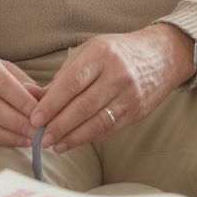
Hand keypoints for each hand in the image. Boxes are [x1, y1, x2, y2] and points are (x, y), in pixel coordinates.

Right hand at [0, 47, 43, 146]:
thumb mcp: (2, 65)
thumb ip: (23, 83)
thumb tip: (43, 102)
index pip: (2, 85)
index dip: (23, 102)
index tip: (41, 114)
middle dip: (19, 124)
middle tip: (39, 132)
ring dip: (11, 136)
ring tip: (31, 139)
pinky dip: (0, 141)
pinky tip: (15, 140)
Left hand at [29, 24, 195, 152]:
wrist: (161, 56)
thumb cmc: (117, 51)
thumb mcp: (89, 51)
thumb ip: (63, 74)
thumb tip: (35, 95)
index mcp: (100, 55)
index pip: (71, 83)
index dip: (52, 103)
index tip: (36, 118)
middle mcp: (117, 75)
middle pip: (83, 106)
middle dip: (59, 125)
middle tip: (41, 138)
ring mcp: (130, 95)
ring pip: (97, 122)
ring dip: (73, 137)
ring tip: (55, 145)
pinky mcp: (137, 112)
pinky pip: (110, 128)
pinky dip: (90, 137)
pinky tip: (75, 142)